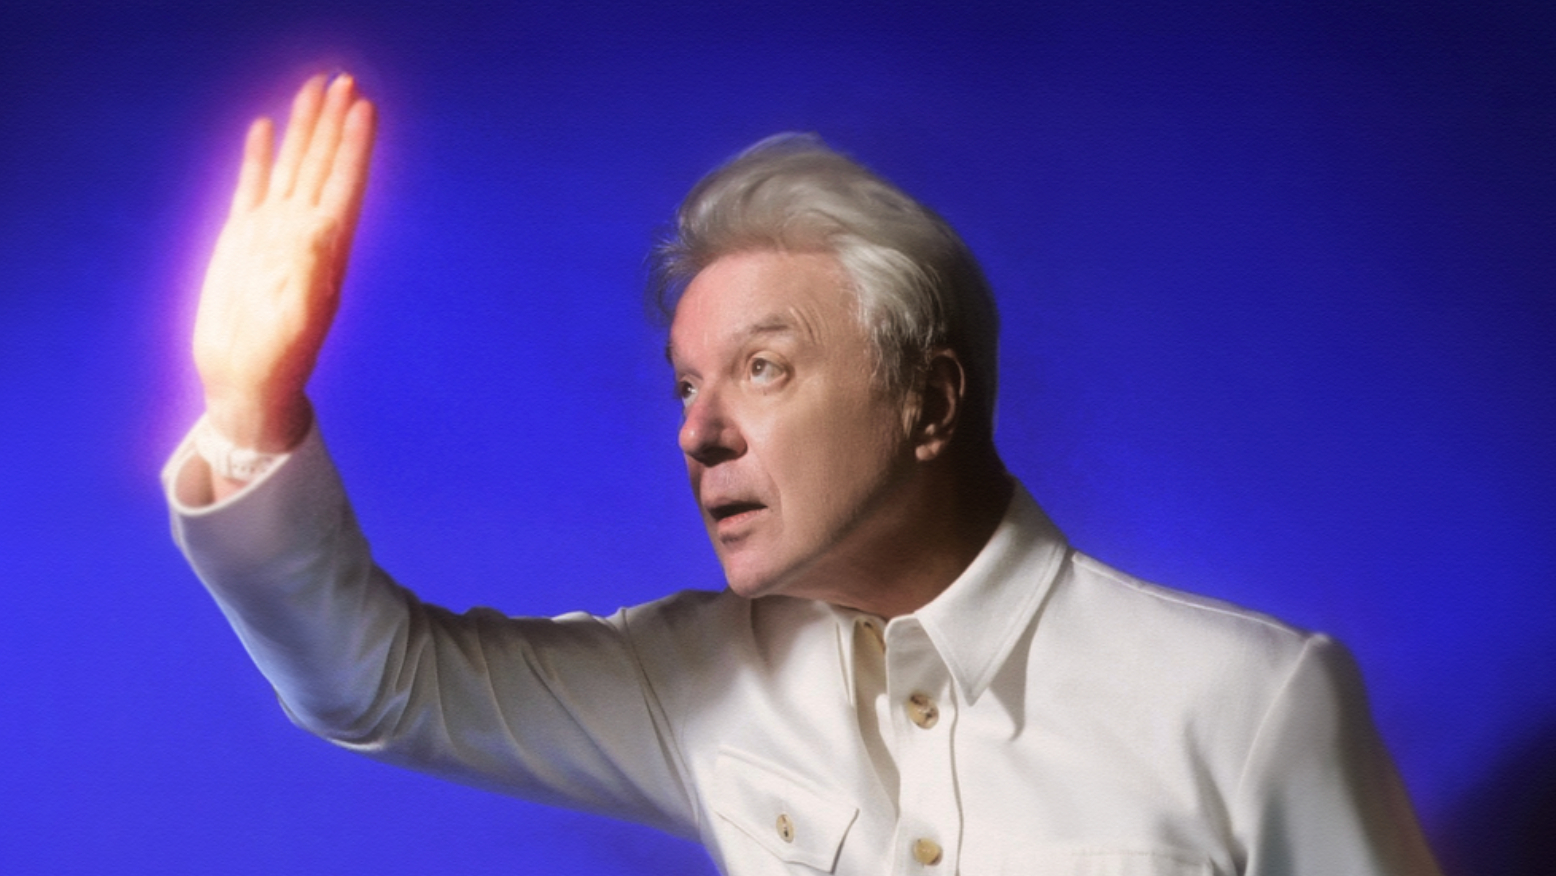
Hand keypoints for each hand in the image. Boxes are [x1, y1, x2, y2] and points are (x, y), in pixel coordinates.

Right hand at [194, 73, 375, 451]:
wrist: (245, 386)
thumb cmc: (274, 368)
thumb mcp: (292, 326)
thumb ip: (307, 278)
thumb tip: (321, 228)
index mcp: (324, 253)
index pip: (343, 187)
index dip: (354, 147)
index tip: (365, 107)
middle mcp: (304, 235)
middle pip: (322, 166)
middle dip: (333, 124)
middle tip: (344, 78)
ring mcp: (273, 235)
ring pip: (292, 168)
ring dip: (304, 130)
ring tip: (314, 87)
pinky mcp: (241, 241)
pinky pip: (252, 187)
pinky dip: (260, 158)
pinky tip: (265, 127)